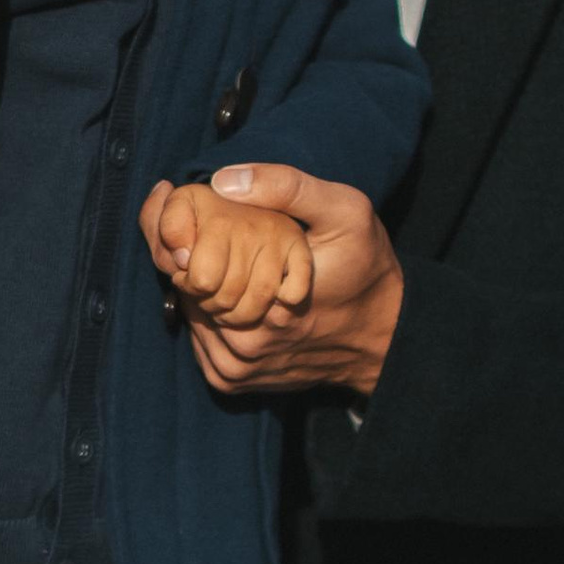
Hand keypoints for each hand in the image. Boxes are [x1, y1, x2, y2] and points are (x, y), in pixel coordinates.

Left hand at [138, 164, 403, 395]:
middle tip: (209, 232)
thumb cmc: (366, 270)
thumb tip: (222, 182)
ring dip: (197, 286)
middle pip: (184, 288)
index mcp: (262, 301)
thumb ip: (287, 187)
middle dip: (190, 256)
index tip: (183, 203)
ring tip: (222, 259)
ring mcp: (236, 368)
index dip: (179, 229)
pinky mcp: (235, 381)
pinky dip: (206, 315)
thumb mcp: (345, 211)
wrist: (384, 336)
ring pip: (190, 313)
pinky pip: (199, 340)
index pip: (185, 263)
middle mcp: (242, 344)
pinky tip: (231, 292)